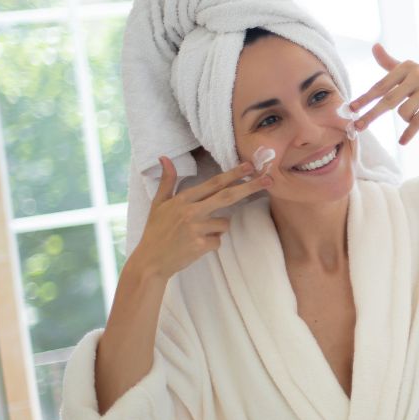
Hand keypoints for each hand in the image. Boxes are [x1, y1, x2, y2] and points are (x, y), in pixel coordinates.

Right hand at [129, 156, 271, 279]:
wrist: (150, 262)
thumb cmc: (155, 231)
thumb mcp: (158, 204)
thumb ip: (167, 181)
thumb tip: (165, 158)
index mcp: (183, 199)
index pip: (213, 183)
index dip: (233, 174)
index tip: (250, 166)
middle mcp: (191, 211)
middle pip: (228, 196)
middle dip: (250, 187)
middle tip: (268, 180)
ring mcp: (197, 228)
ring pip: (225, 224)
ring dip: (217, 228)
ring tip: (196, 234)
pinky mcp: (201, 245)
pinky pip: (218, 241)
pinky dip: (211, 243)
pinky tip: (196, 246)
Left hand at [348, 44, 418, 144]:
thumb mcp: (413, 72)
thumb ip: (391, 64)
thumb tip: (374, 47)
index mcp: (407, 66)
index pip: (381, 85)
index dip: (365, 98)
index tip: (350, 109)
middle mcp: (417, 73)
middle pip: (388, 100)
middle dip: (371, 115)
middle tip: (357, 127)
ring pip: (403, 112)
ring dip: (406, 120)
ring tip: (416, 116)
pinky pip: (417, 121)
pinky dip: (409, 133)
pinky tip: (403, 141)